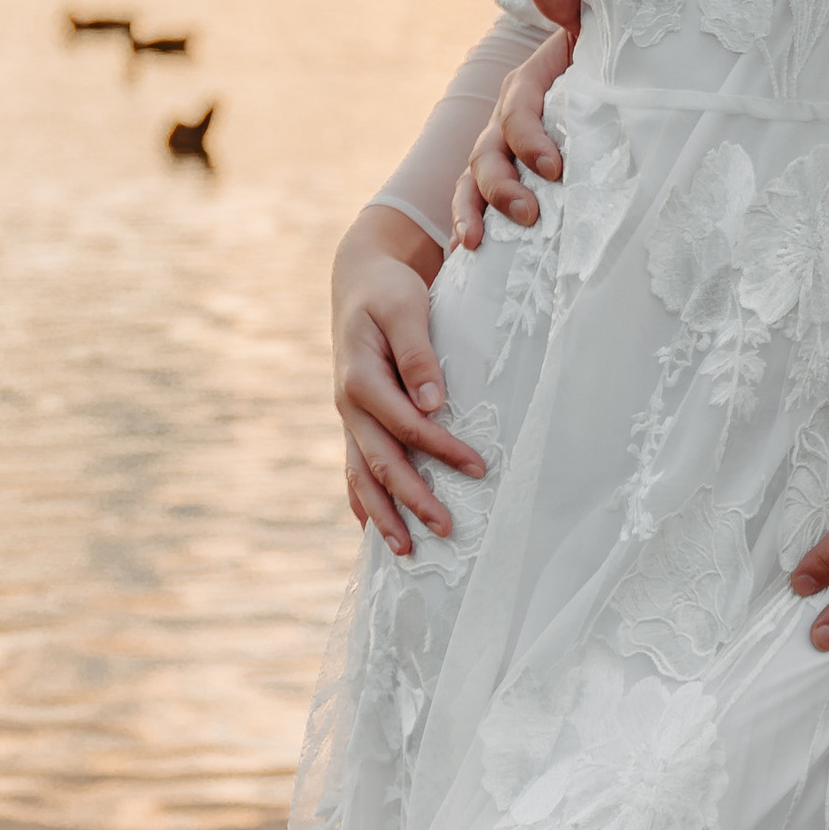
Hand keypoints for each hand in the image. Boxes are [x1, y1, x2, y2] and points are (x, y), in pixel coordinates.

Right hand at [332, 204, 483, 554]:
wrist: (359, 279)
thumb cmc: (389, 291)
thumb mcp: (406, 309)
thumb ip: (418, 355)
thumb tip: (434, 403)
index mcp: (360, 378)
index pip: (405, 425)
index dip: (440, 449)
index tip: (479, 468)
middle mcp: (349, 405)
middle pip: (380, 462)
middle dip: (411, 499)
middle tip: (446, 530)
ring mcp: (349, 416)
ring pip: (362, 474)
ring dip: (383, 513)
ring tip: (406, 550)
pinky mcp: (356, 419)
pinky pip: (355, 467)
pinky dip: (363, 500)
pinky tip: (373, 528)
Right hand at [453, 0, 581, 248]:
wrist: (592, 95)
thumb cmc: (594, 70)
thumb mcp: (588, 40)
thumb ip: (570, 10)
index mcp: (526, 91)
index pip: (519, 114)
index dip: (532, 140)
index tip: (556, 168)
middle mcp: (502, 125)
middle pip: (488, 155)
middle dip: (503, 186)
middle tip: (530, 212)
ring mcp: (494, 157)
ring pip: (472, 184)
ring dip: (474, 211)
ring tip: (479, 240)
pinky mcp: (497, 185)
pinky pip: (470, 206)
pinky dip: (466, 225)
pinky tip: (468, 252)